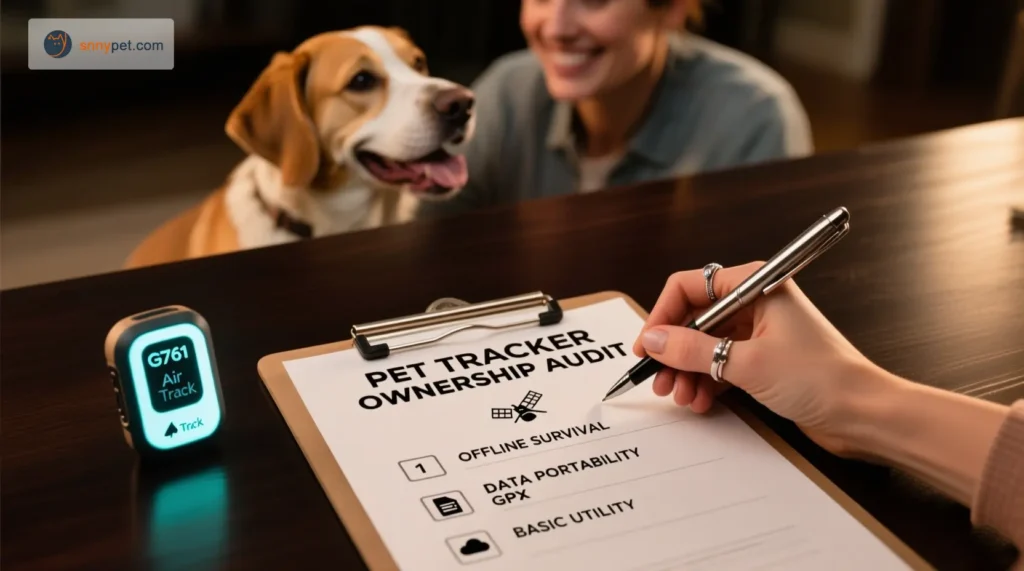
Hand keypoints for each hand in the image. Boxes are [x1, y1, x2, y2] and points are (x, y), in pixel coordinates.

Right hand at [632, 262, 899, 455]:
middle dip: (673, 351)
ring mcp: (759, 331)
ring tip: (680, 396)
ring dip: (687, 371)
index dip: (662, 315)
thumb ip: (692, 350)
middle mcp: (755, 302)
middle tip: (659, 379)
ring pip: (704, 344)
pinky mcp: (763, 359)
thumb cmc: (822, 378)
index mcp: (755, 284)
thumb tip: (654, 340)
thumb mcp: (745, 363)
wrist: (864, 413)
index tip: (648, 346)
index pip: (689, 286)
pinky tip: (699, 400)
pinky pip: (720, 363)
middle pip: (694, 318)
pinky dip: (706, 381)